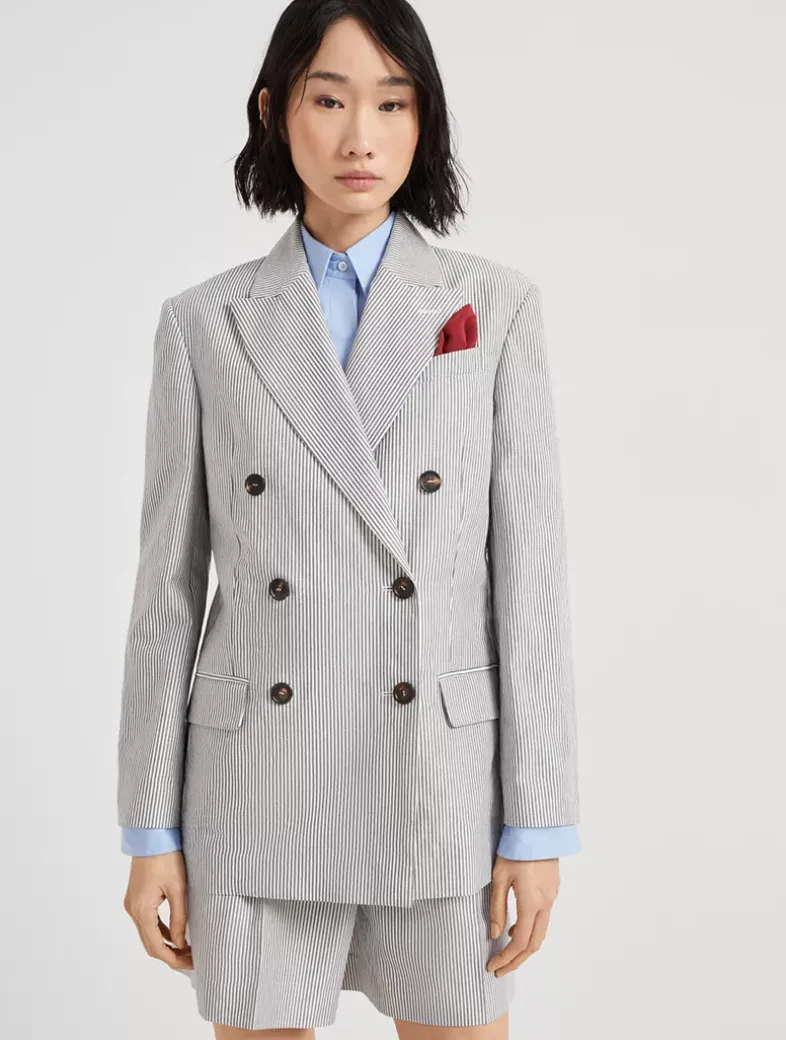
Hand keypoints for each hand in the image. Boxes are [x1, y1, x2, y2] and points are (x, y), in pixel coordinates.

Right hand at [123, 850, 192, 969]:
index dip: (172, 959)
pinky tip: (176, 934)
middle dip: (170, 955)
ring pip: (147, 934)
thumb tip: (181, 943)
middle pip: (149, 944)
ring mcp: (132, 904)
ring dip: (165, 944)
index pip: (156, 946)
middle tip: (191, 960)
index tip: (190, 964)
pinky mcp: (136, 898)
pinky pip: (147, 922)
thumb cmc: (167, 857)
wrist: (152, 835)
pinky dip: (160, 932)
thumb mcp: (178, 888)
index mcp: (141, 909)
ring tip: (186, 950)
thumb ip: (179, 918)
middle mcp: (132, 910)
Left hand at [486, 856, 560, 975]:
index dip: (506, 958)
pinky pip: (544, 918)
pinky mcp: (553, 889)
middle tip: (499, 969)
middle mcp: (545, 904)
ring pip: (541, 932)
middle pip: (534, 944)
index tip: (492, 966)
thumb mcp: (499, 878)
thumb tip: (494, 934)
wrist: (537, 828)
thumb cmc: (515, 849)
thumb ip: (496, 908)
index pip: (519, 942)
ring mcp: (552, 897)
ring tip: (505, 950)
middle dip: (516, 960)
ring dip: (525, 946)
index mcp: (531, 903)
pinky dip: (531, 930)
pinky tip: (517, 926)